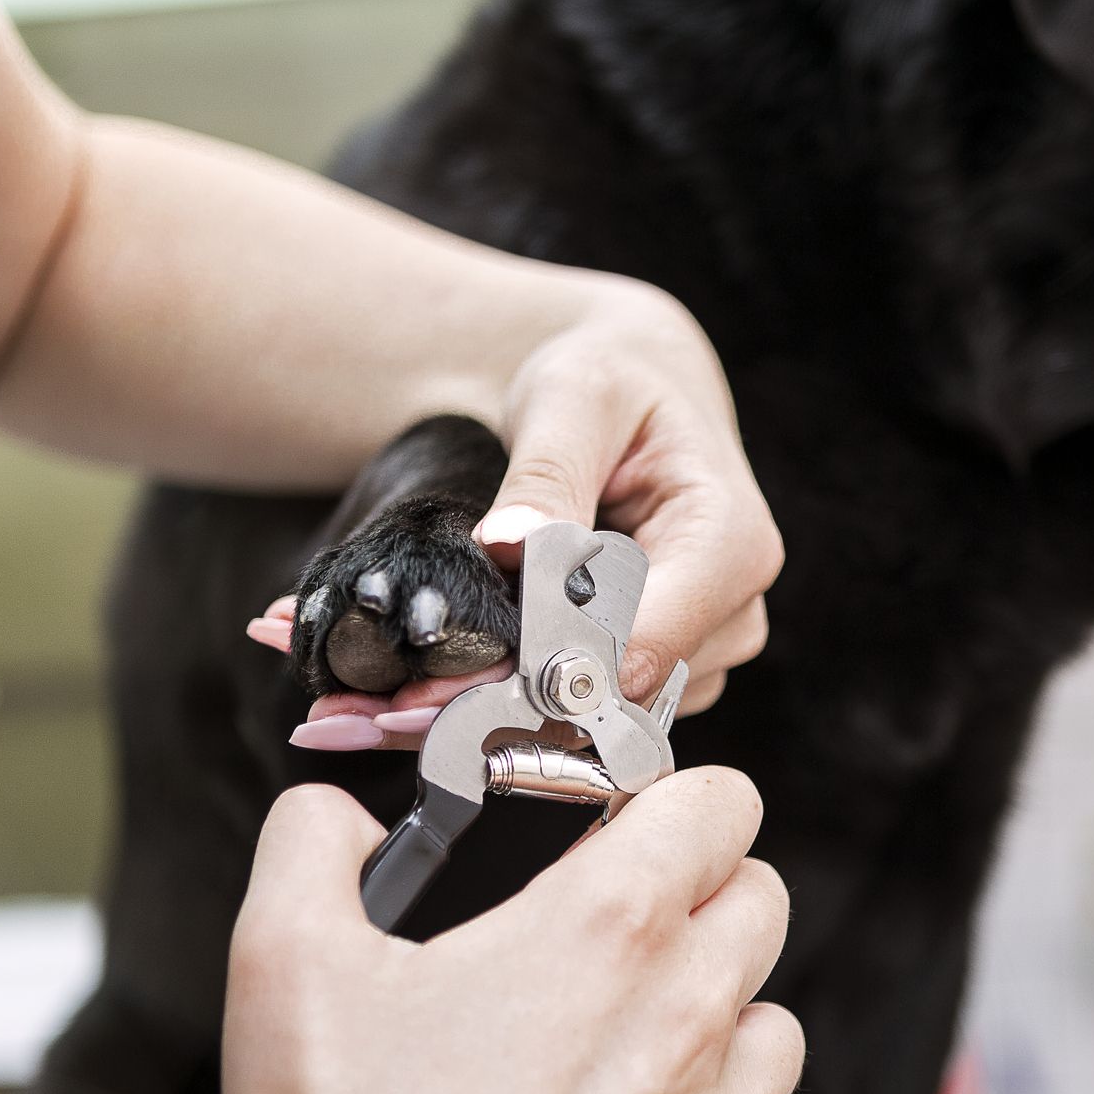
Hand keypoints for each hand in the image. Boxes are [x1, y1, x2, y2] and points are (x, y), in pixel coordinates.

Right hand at [148, 770, 802, 1093]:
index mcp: (608, 929)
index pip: (722, 802)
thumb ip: (312, 845)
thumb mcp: (285, 960)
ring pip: (774, 1021)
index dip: (675, 795)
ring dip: (719, 1010)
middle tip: (614, 922)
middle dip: (701, 889)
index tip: (628, 817)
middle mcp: (686, 1018)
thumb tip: (334, 820)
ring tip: (622, 1034)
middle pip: (763, 898)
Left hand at [247, 283, 780, 750]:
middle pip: (607, 694)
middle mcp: (732, 614)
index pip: (641, 641)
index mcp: (731, 544)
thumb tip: (509, 545)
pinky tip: (406, 695)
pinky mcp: (654, 670)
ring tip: (362, 705)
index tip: (429, 693)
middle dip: (484, 709)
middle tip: (361, 714)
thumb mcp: (573, 397)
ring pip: (585, 715)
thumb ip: (546, 473)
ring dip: (479, 716)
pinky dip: (494, 704)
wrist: (633, 388)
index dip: (537, 675)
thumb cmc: (610, 377)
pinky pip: (575, 706)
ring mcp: (699, 652)